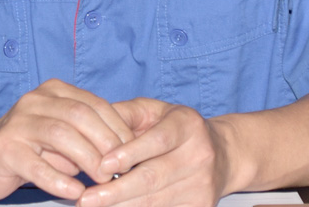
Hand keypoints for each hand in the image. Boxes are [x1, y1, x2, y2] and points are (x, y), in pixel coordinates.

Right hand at [0, 79, 134, 201]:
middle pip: (80, 116)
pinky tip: (74, 192)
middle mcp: (35, 101)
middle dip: (105, 143)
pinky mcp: (5, 150)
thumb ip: (88, 134)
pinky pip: (37, 166)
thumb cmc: (31, 144)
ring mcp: (18, 124)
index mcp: (54, 91)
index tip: (134, 152)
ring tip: (102, 181)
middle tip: (120, 169)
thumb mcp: (62, 132)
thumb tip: (127, 152)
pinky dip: (59, 180)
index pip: (94, 104)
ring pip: (60, 136)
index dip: (118, 128)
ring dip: (87, 160)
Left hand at [78, 98, 232, 206]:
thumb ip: (126, 114)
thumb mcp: (155, 111)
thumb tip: (95, 125)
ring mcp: (202, 184)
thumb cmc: (176, 128)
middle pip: (153, 177)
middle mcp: (199, 154)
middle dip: (116, 191)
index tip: (102, 165)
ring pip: (156, 202)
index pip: (157, 140)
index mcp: (187, 124)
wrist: (222, 154)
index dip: (129, 154)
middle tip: (87, 199)